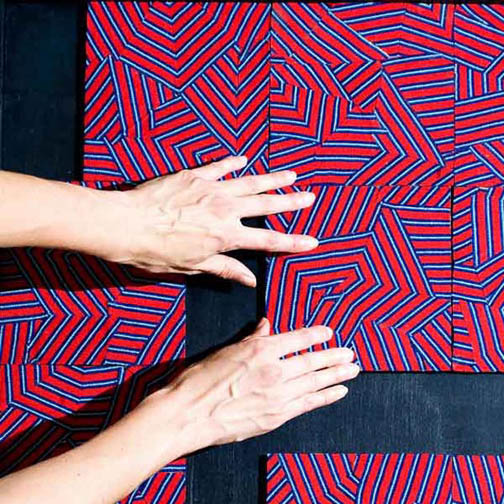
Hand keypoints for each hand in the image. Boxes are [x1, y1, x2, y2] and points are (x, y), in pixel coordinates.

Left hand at [94, 156, 316, 284]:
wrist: (125, 224)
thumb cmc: (156, 252)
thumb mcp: (192, 267)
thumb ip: (224, 269)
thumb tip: (250, 279)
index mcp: (226, 237)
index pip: (268, 241)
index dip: (293, 242)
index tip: (312, 241)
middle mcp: (225, 210)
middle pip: (266, 206)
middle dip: (291, 202)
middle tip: (310, 196)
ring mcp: (211, 189)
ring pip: (249, 182)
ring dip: (272, 179)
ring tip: (291, 175)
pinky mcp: (194, 176)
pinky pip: (219, 167)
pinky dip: (233, 163)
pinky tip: (244, 159)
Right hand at [161, 319, 358, 453]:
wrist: (186, 415)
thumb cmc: (197, 381)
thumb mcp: (224, 352)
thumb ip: (250, 339)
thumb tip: (265, 326)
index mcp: (259, 349)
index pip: (298, 338)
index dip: (317, 335)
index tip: (329, 333)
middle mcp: (273, 370)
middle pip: (313, 361)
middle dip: (335, 356)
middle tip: (351, 353)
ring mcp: (277, 395)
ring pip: (315, 382)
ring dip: (337, 375)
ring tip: (354, 369)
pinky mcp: (276, 417)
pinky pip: (308, 404)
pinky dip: (326, 396)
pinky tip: (339, 392)